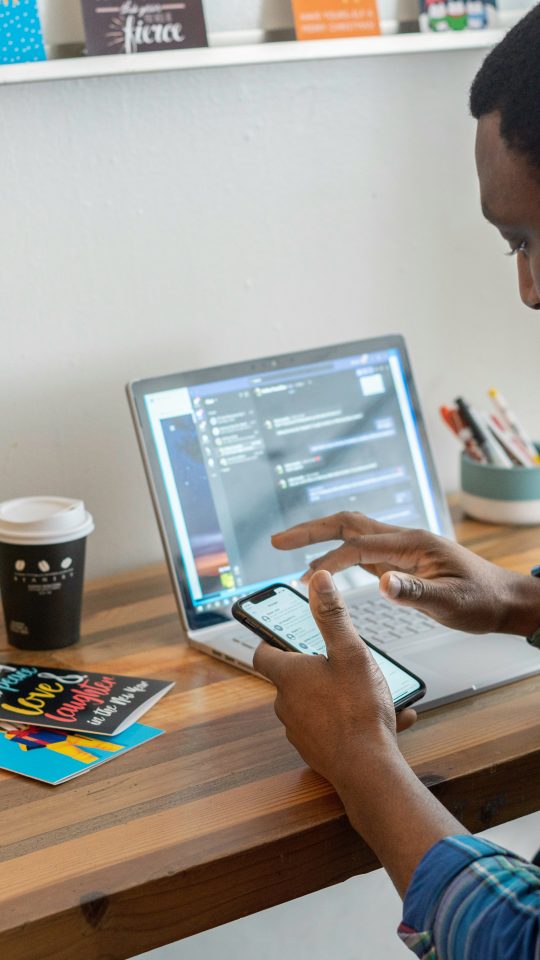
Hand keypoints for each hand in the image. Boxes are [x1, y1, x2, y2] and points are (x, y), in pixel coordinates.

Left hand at [253, 570, 416, 790]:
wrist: (368, 770)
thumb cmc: (358, 710)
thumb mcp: (350, 652)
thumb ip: (333, 615)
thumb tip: (319, 580)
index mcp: (289, 676)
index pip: (263, 653)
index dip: (271, 641)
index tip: (283, 634)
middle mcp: (287, 704)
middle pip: (292, 678)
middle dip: (316, 668)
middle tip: (343, 660)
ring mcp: (300, 731)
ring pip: (315, 704)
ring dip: (339, 695)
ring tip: (375, 692)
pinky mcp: (317, 752)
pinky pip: (333, 728)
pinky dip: (352, 720)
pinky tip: (387, 719)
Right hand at [272, 511, 532, 634]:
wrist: (504, 600)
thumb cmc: (482, 600)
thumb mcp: (451, 603)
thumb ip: (416, 593)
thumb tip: (381, 584)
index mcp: (413, 544)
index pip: (359, 545)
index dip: (328, 557)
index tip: (303, 572)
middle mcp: (404, 540)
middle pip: (348, 524)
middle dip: (311, 530)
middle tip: (277, 541)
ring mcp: (401, 549)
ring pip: (353, 533)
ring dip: (320, 538)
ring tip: (289, 549)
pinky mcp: (401, 561)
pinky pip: (362, 550)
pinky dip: (337, 553)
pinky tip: (325, 566)